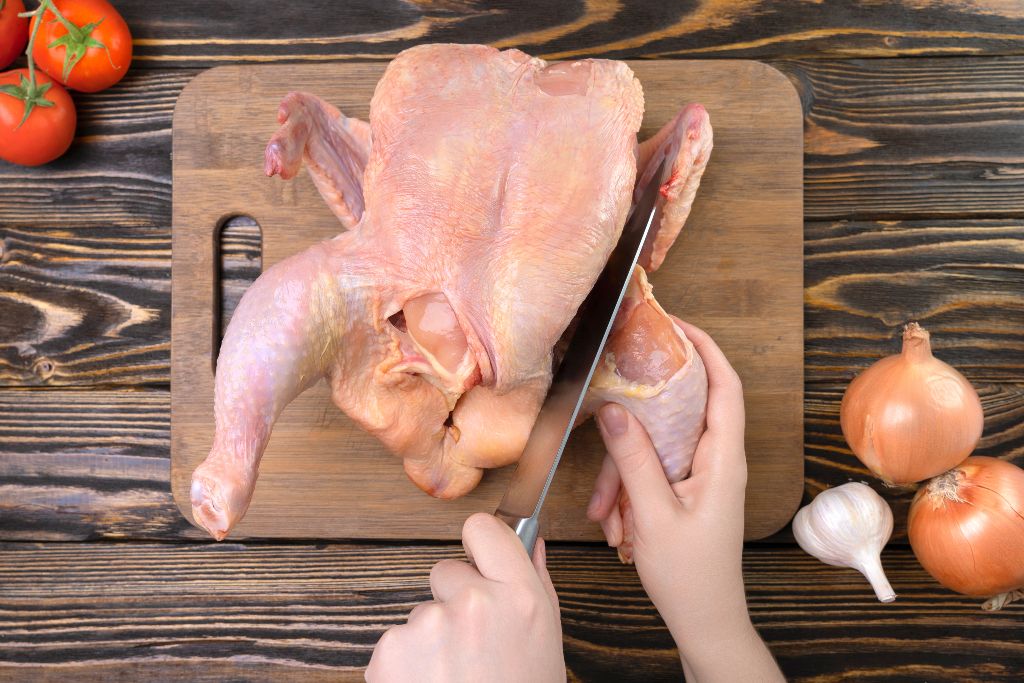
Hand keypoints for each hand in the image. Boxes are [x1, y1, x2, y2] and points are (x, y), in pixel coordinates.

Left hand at [366, 513, 564, 681]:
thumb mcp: (545, 644)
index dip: (479, 546)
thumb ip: (536, 584)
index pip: (484, 529)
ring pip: (421, 613)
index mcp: (519, 598)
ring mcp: (427, 626)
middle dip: (453, 602)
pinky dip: (406, 665)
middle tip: (471, 649)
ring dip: (430, 640)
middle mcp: (473, 603)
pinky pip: (396, 643)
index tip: (478, 562)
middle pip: (446, 572)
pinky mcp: (389, 651)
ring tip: (452, 678)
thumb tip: (531, 539)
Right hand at [588, 320, 781, 681]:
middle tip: (615, 390)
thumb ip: (634, 459)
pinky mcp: (685, 492)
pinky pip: (653, 472)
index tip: (676, 325)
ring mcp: (701, 477)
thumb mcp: (654, 514)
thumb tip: (614, 410)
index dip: (706, 349)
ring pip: (659, 447)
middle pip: (683, 412)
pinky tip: (613, 521)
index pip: (725, 387)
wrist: (704, 622)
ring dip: (625, 470)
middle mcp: (716, 461)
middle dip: (642, 416)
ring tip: (606, 509)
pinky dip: (628, 490)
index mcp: (723, 459)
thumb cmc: (691, 576)